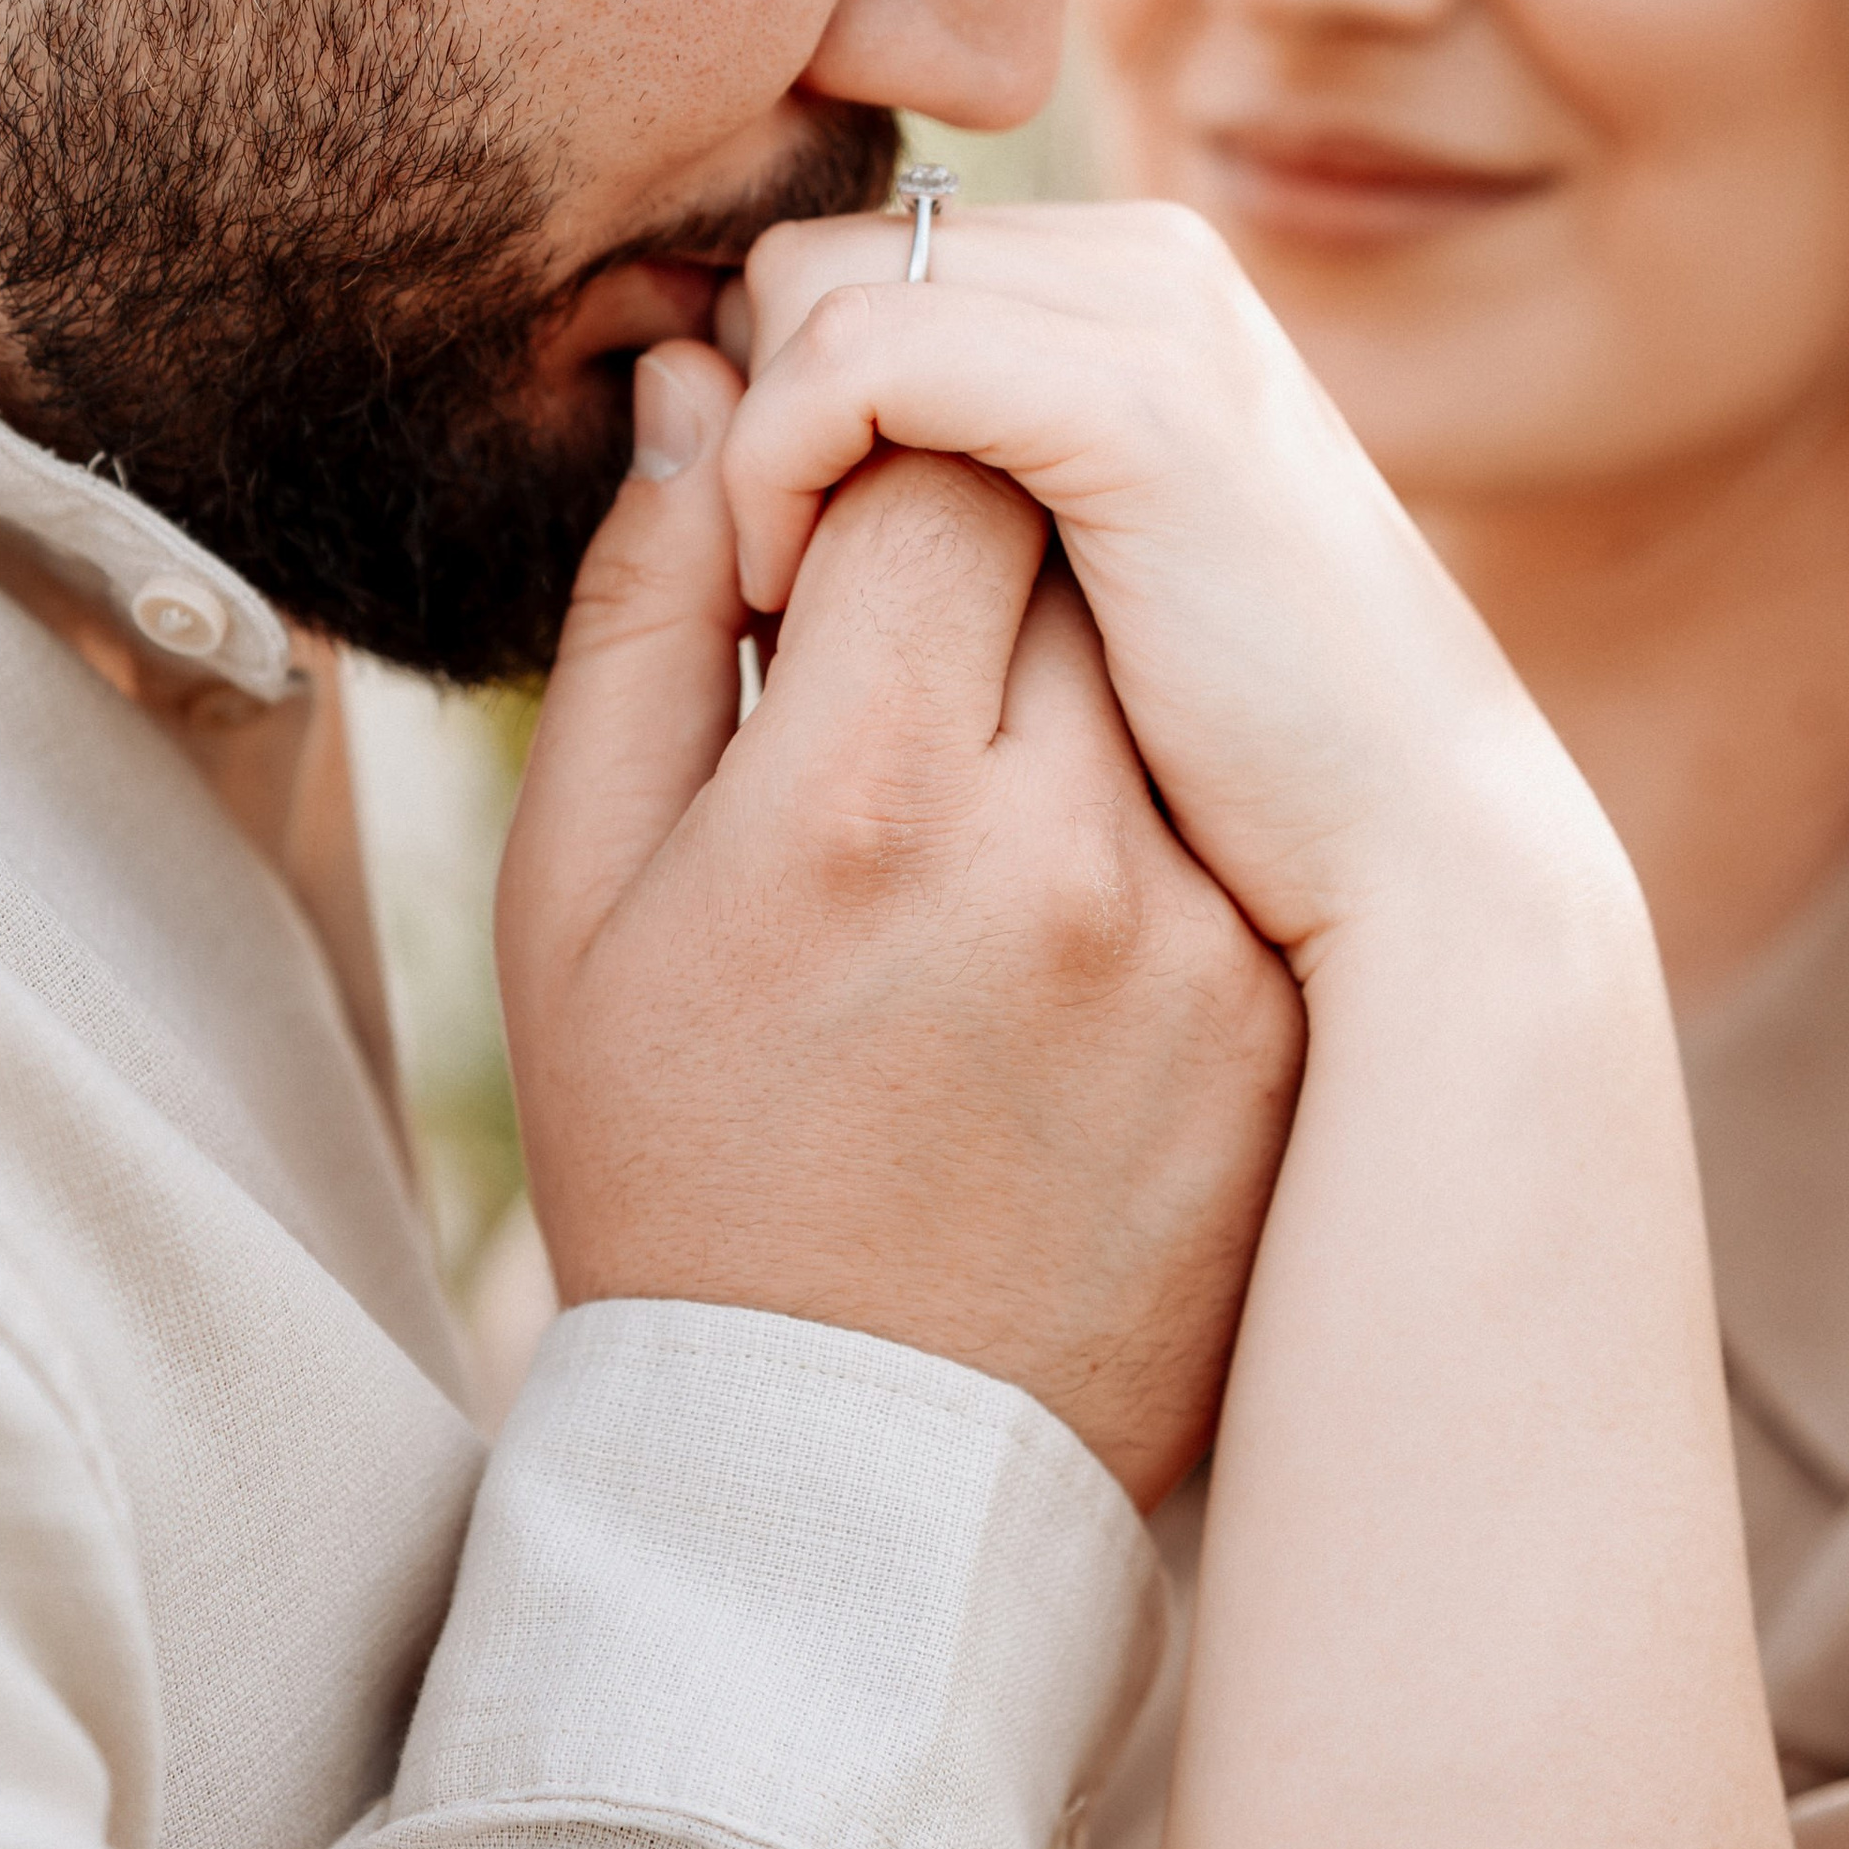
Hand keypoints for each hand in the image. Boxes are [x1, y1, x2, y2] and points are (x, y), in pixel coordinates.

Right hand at [496, 339, 1304, 1509]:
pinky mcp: (1269, 1014)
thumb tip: (699, 385)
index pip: (933, 452)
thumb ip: (645, 608)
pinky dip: (1145, 799)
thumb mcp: (578, 892)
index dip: (868, 450)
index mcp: (855, 796)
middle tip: (900, 635)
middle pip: (1071, 530)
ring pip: (1158, 658)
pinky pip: (1221, 803)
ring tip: (970, 784)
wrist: (848, 1463)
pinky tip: (1047, 912)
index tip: (818, 541)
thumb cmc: (672, 1155)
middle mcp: (1056, 846)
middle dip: (981, 529)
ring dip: (1069, 662)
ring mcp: (1191, 937)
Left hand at [726, 201, 1635, 978]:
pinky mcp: (1136, 402)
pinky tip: (791, 607)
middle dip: (746, 417)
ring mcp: (1151, 315)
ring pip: (810, 289)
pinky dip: (780, 469)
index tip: (756, 575)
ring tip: (779, 618)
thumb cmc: (1228, 781)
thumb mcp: (1049, 599)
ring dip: (751, 450)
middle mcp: (1141, 265)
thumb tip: (697, 388)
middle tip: (757, 602)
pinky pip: (856, 359)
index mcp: (1124, 295)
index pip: (846, 266)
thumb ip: (924, 487)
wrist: (1424, 869)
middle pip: (811, 260)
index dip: (761, 410)